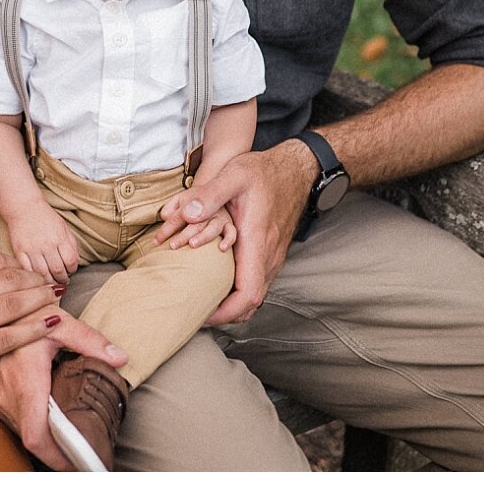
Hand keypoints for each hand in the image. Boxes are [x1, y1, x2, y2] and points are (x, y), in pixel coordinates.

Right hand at [0, 252, 68, 398]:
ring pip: (14, 302)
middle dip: (34, 278)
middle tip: (52, 281)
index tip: (28, 270)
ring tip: (58, 296)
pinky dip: (34, 328)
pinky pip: (10, 335)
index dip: (15, 264)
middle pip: (8, 278)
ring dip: (41, 297)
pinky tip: (51, 324)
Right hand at [0, 314, 126, 469]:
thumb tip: (120, 358)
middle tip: (79, 449)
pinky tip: (44, 413)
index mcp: (24, 381)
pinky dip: (28, 419)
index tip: (75, 463)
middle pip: (30, 437)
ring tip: (65, 433)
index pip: (37, 436)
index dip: (56, 456)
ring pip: (18, 427)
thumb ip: (90, 341)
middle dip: (54, 448)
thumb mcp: (60, 321)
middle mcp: (3, 394)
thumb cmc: (22, 309)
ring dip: (40, 433)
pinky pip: (8, 415)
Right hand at [1, 204, 79, 284]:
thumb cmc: (45, 218)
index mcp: (59, 237)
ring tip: (51, 281)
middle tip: (62, 280)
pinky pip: (27, 270)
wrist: (23, 207)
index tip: (70, 271)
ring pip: (43, 273)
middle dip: (62, 279)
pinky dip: (34, 277)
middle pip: (58, 270)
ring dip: (49, 281)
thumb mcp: (63, 227)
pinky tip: (38, 278)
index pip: (71, 261)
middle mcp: (46, 244)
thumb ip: (72, 244)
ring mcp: (31, 248)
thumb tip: (77, 263)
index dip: (73, 269)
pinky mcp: (19, 251)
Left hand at [153, 147, 313, 325]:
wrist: (296, 169)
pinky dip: (237, 290)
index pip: (248, 295)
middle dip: (224, 315)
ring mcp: (272, 256)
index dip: (225, 313)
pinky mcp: (271, 252)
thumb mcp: (234, 174)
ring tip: (203, 300)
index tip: (202, 315)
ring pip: (254, 294)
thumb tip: (187, 215)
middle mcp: (268, 256)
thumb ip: (209, 194)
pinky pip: (255, 281)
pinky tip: (218, 282)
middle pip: (250, 304)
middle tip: (195, 312)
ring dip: (231, 304)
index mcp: (257, 243)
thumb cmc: (264, 171)